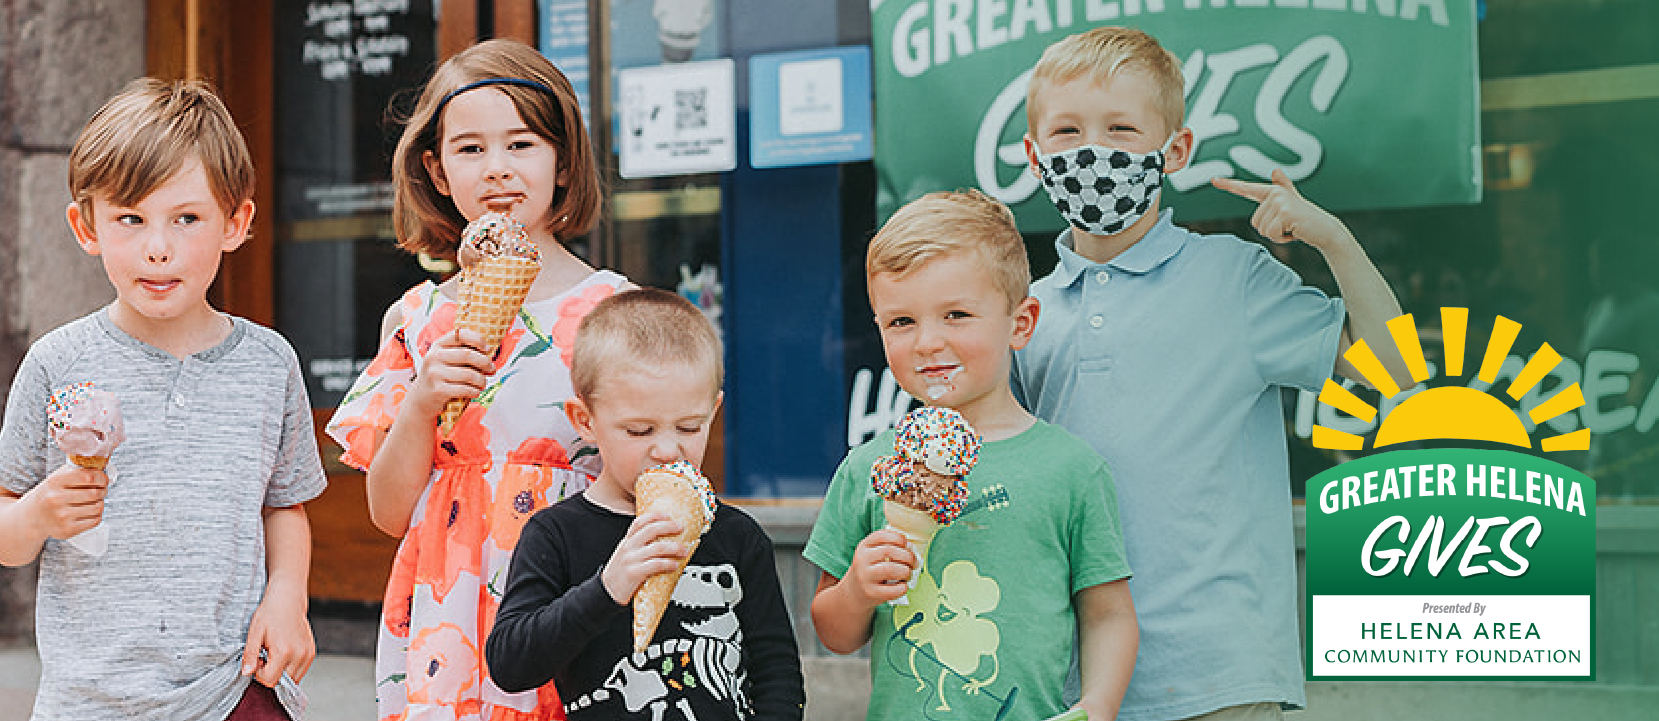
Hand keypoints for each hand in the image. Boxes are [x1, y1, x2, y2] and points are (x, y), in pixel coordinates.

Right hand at [22, 463, 107, 539]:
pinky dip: (97, 515)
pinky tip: (89, 512)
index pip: (89, 476)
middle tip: (101, 491)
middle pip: (95, 493)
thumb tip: (104, 466)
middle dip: (103, 490)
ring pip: (98, 507)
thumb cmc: (52, 493)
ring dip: (100, 503)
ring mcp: (61, 516)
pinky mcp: (67, 530)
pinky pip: (95, 520)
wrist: (33, 517)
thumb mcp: (58, 478)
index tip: (103, 479)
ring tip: (93, 501)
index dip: (101, 477)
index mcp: (54, 482)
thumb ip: (78, 470)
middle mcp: (55, 499)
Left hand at [242, 592, 314, 686]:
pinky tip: (285, 652)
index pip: (270, 680)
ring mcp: (308, 654)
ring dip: (282, 672)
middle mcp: (300, 655)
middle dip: (271, 673)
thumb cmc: (270, 613)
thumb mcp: (254, 633)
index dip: (259, 673)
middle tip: (267, 654)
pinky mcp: (312, 652)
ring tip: (276, 653)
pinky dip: (291, 667)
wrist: (287, 599)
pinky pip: (300, 671)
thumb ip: (250, 655)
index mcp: (285, 651)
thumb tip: (246, 673)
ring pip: (293, 679)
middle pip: (282, 682)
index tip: (259, 658)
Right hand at [406, 328, 493, 418]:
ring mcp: (434, 373)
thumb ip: (465, 356)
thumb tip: (490, 362)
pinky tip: (476, 392)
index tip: (486, 349)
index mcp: (438, 345)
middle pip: (468, 354)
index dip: (477, 340)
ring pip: (469, 374)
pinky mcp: (438, 390)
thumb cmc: (441, 377)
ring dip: (481, 380)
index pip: (460, 334)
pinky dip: (474, 391)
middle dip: (485, 362)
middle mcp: (434, 356)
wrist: (421, 398)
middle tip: (491, 369)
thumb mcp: (447, 360)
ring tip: (483, 383)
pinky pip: (464, 389)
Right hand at [600, 510, 688, 603]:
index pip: (640, 522)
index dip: (655, 516)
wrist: (607, 591)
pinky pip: (656, 565)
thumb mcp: (625, 553)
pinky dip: (668, 564)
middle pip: (651, 530)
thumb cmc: (620, 573)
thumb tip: (662, 538)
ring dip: (674, 548)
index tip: (668, 515)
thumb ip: (639, 545)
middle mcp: (629, 547)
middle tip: (680, 528)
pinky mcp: (635, 572)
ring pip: (657, 547)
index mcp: (627, 541)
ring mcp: (631, 559)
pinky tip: (674, 565)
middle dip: (669, 527)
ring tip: (683, 551)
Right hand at [843, 529, 915, 607]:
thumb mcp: (871, 554)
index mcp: (863, 546)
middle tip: (914, 563)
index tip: (908, 545)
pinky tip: (903, 586)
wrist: (853, 593)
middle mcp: (861, 560)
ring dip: (906, 571)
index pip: (882, 535)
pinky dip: (903, 587)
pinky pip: (893, 590)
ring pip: (891, 569)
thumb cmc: (869, 571)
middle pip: (889, 551)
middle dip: (908, 556)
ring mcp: (864, 577)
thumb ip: (887, 547)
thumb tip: (911, 547)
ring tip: (908, 574)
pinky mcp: (871, 593)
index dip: (899, 538)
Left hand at [1212, 169, 1351, 250]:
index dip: (1229, 185)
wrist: (1324, 229)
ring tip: (1292, 227)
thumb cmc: (1304, 219)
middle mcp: (1275, 193)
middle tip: (1288, 225)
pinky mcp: (1285, 212)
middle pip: (1255, 222)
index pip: (1247, 188)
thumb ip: (1283, 187)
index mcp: (1272, 192)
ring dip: (1277, 235)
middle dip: (1271, 230)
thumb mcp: (1291, 203)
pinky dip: (1282, 239)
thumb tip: (1276, 171)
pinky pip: (1271, 233)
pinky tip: (1294, 232)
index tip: (1214, 180)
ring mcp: (1280, 201)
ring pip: (1262, 229)